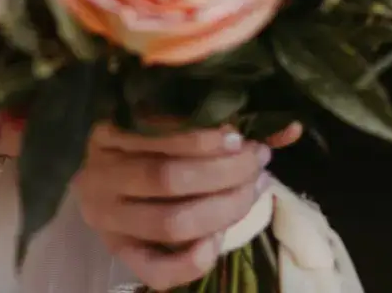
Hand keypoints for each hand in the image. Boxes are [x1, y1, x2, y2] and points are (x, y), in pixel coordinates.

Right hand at [76, 120, 301, 290]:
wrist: (105, 180)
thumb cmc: (146, 140)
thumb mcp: (168, 121)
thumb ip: (218, 120)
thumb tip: (291, 128)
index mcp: (108, 133)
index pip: (161, 135)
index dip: (208, 140)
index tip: (244, 137)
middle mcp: (100, 177)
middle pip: (170, 180)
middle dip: (225, 173)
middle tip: (259, 162)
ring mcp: (106, 222)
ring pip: (171, 223)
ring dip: (223, 209)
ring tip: (254, 188)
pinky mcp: (119, 255)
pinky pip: (156, 271)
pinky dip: (193, 260)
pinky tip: (219, 239)